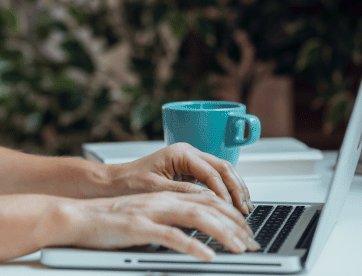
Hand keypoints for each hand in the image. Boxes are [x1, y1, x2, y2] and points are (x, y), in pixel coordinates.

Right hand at [69, 190, 258, 261]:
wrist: (76, 216)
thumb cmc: (108, 220)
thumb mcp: (145, 215)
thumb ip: (168, 219)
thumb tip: (195, 233)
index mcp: (163, 195)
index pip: (206, 197)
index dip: (231, 212)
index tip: (247, 230)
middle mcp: (161, 199)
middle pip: (207, 204)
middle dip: (235, 223)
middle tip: (253, 242)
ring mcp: (150, 211)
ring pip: (195, 217)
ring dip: (222, 233)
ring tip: (240, 249)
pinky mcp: (138, 227)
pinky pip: (171, 236)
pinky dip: (192, 246)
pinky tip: (207, 257)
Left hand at [105, 142, 253, 215]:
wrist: (115, 182)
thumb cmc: (129, 183)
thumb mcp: (156, 189)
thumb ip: (182, 192)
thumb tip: (208, 197)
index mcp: (180, 153)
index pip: (212, 172)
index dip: (224, 192)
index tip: (231, 209)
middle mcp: (187, 152)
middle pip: (223, 167)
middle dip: (237, 188)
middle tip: (246, 209)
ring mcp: (190, 160)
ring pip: (222, 170)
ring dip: (235, 188)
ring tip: (246, 207)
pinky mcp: (189, 169)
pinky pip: (214, 177)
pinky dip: (226, 189)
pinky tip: (233, 203)